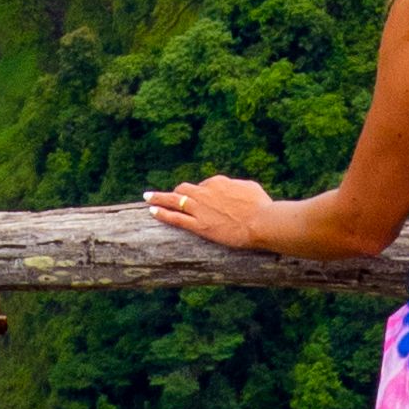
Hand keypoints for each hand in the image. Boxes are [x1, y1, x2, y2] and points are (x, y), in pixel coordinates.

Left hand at [146, 175, 278, 248]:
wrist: (261, 222)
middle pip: (185, 189)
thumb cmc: (262, 206)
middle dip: (177, 192)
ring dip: (159, 198)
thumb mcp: (250, 187)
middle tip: (170, 196)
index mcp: (219, 182)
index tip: (203, 200)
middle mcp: (205, 192)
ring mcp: (200, 209)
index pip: (205, 185)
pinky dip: (162, 213)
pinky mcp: (199, 225)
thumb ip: (238, 186)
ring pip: (174, 200)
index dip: (203, 193)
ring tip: (147, 197)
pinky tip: (152, 211)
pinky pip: (175, 218)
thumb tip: (236, 188)